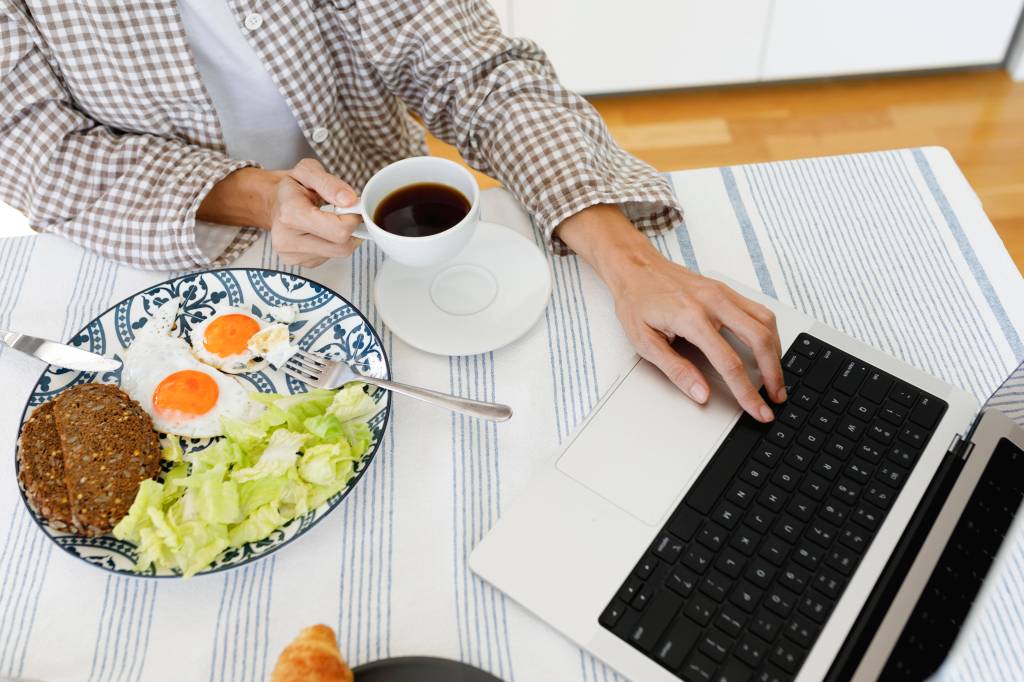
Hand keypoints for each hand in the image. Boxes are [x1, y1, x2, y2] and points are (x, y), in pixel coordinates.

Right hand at [198, 160, 361, 267]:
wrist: (274, 202)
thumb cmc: (292, 186)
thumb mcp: (308, 171)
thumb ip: (330, 184)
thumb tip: (350, 200)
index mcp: (290, 214)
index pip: (338, 230)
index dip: (353, 218)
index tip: (352, 206)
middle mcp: (287, 240)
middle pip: (342, 247)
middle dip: (351, 229)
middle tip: (345, 213)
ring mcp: (292, 255)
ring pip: (339, 254)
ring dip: (344, 237)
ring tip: (331, 220)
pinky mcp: (300, 263)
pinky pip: (331, 258)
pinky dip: (333, 244)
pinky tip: (322, 231)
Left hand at [557, 205, 785, 422]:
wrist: (634, 268)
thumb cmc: (636, 302)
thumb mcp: (645, 343)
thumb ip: (676, 370)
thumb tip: (701, 393)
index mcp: (691, 318)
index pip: (729, 363)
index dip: (747, 392)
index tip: (758, 410)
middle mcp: (713, 302)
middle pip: (759, 340)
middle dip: (773, 373)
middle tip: (776, 397)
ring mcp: (722, 293)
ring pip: (765, 322)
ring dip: (776, 351)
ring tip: (776, 376)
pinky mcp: (725, 290)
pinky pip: (758, 310)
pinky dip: (769, 332)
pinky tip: (767, 348)